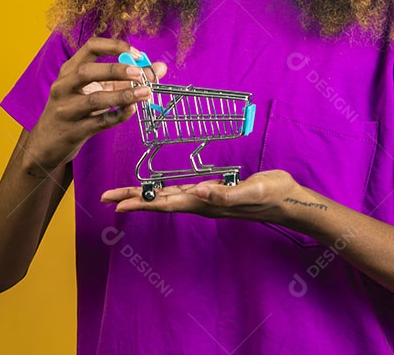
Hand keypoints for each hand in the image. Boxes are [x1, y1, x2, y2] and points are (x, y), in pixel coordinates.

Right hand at [24, 37, 166, 176]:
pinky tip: (132, 111)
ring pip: (94, 99)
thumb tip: (159, 69)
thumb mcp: (95, 90)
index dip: (115, 46)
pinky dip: (117, 115)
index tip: (137, 54)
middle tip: (139, 73)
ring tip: (146, 93)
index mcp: (69, 70)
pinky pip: (98, 122)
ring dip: (123, 95)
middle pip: (88, 71)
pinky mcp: (72, 131)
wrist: (47, 143)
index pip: (90, 47)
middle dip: (116, 69)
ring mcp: (66, 109)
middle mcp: (63, 86)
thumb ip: (125, 79)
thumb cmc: (75, 110)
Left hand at [100, 170, 303, 224]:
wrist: (289, 201)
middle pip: (159, 201)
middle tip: (104, 197)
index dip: (140, 202)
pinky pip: (182, 192)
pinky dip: (165, 190)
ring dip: (144, 195)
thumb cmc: (272, 194)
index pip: (165, 203)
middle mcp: (201, 203)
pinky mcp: (214, 193)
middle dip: (132, 198)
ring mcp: (207, 200)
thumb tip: (199, 192)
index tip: (115, 204)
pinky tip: (159, 188)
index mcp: (205, 203)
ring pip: (168, 197)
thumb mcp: (251, 190)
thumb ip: (226, 193)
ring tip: (122, 194)